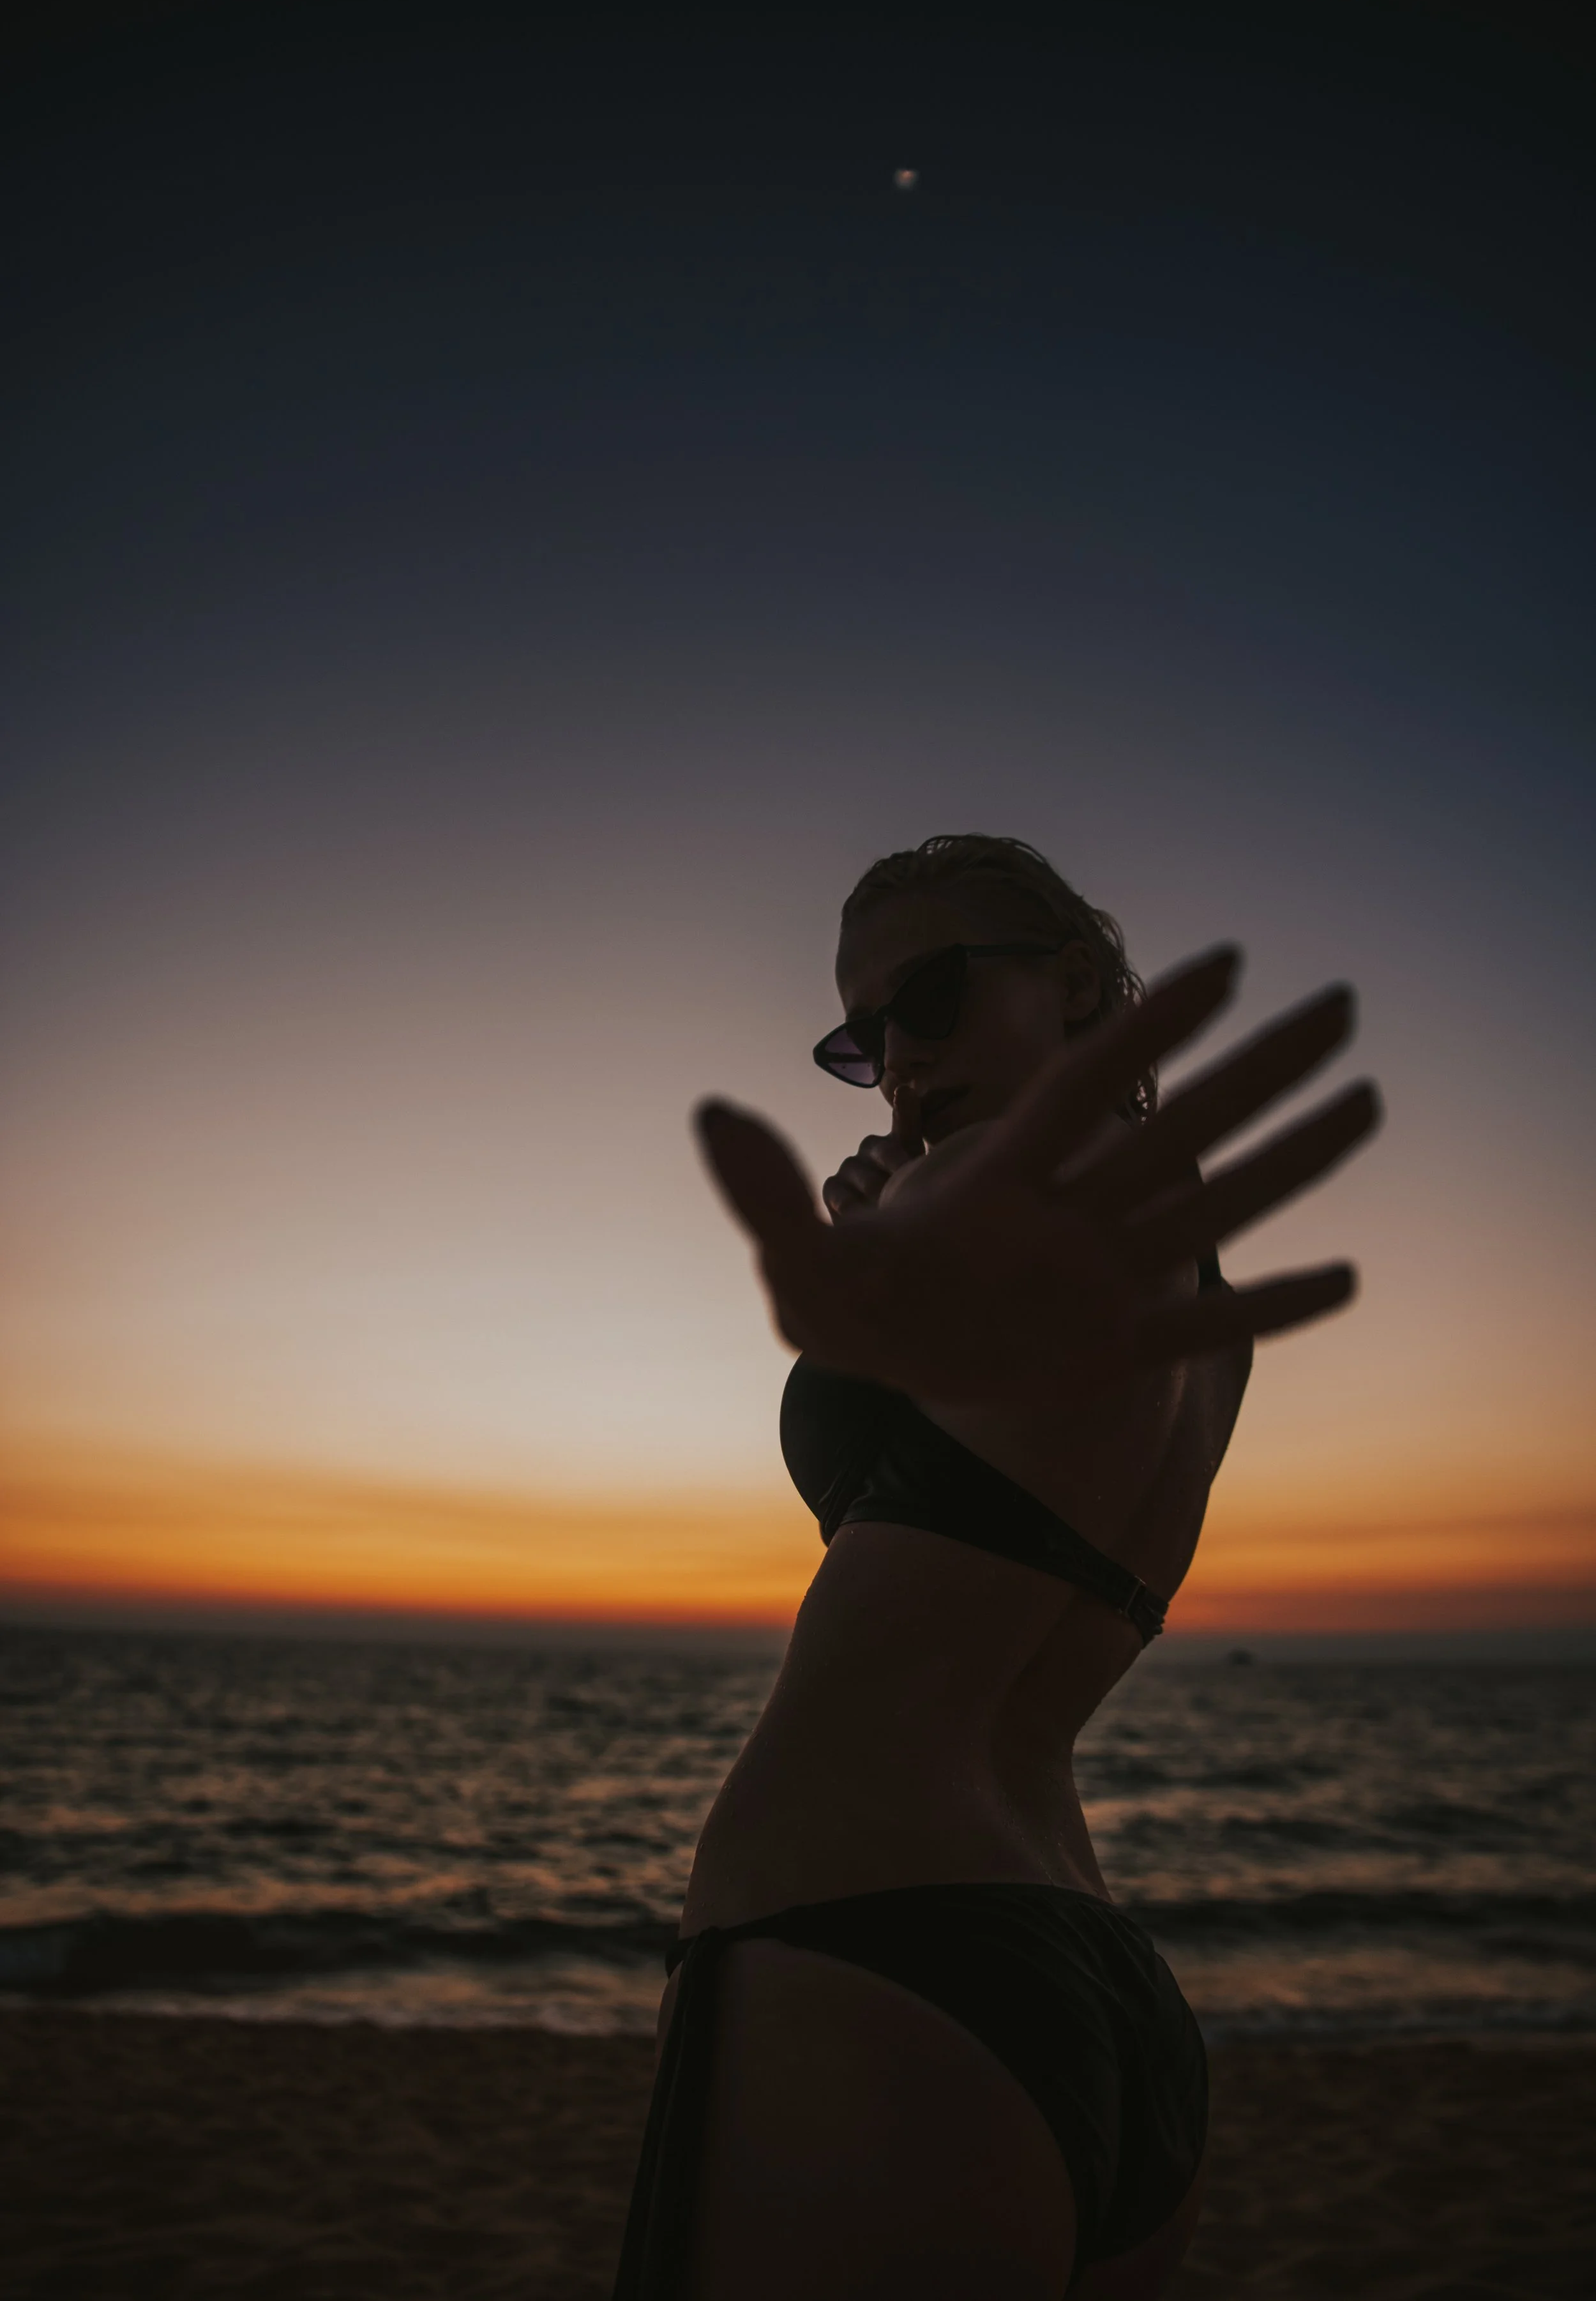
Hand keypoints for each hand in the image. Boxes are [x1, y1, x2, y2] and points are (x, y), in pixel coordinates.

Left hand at [694, 948, 1380, 1406]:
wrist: (898, 1375)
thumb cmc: (852, 1306)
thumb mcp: (800, 1266)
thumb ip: (766, 1191)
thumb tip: (707, 1113)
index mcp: (1001, 1182)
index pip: (1084, 1090)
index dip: (1150, 1030)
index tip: (1226, 965)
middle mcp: (1068, 1217)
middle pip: (1178, 1130)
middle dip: (1256, 1070)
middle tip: (1341, 1004)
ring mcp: (1101, 1281)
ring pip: (1211, 1208)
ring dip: (1290, 1159)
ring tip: (1367, 1101)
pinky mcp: (1115, 1353)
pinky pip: (1205, 1327)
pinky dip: (1268, 1309)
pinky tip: (1346, 1280)